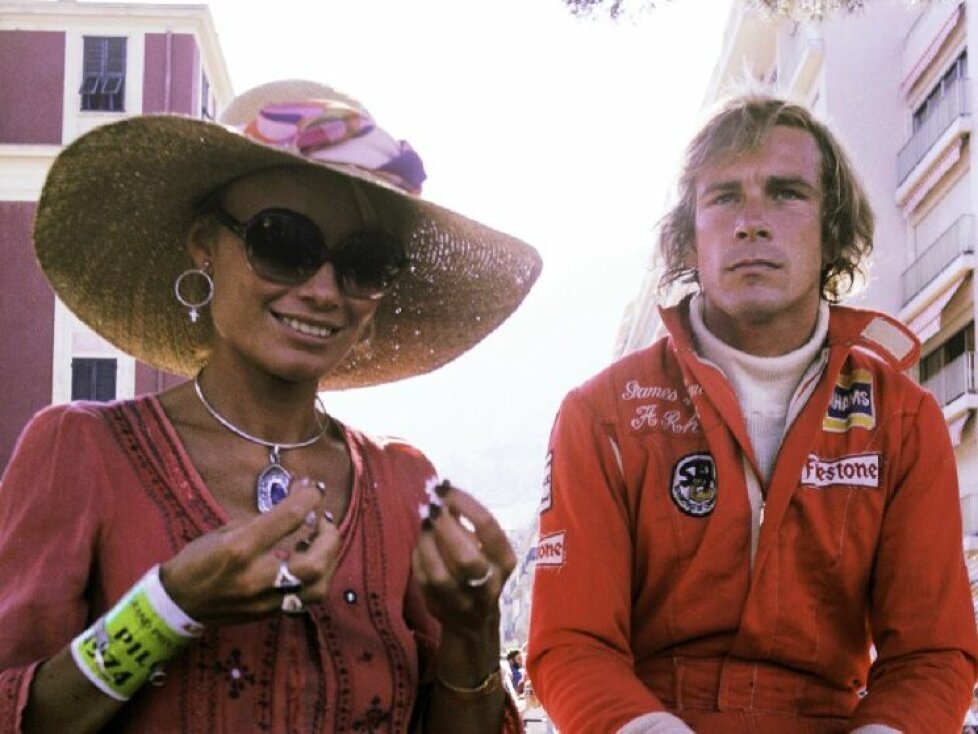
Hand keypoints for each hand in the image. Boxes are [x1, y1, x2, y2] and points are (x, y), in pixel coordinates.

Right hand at [159, 478, 339, 624]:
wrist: (177, 604)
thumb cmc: (198, 560)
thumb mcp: (226, 530)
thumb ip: (264, 519)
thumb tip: (297, 499)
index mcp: (242, 547)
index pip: (289, 518)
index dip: (309, 498)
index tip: (315, 489)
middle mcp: (258, 576)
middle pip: (315, 561)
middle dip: (329, 537)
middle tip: (324, 521)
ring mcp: (267, 599)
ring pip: (318, 585)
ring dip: (329, 560)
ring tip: (322, 543)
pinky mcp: (270, 613)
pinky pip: (307, 598)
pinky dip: (318, 577)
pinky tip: (313, 563)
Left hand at [411, 481, 515, 637]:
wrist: (475, 624)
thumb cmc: (481, 573)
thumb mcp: (485, 549)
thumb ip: (466, 522)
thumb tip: (443, 491)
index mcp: (504, 562)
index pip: (487, 527)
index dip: (463, 502)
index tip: (444, 490)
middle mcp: (488, 584)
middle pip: (466, 557)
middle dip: (445, 527)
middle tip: (432, 508)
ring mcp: (463, 601)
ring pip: (440, 574)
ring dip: (427, 543)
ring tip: (424, 525)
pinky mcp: (440, 608)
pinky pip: (424, 580)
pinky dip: (418, 557)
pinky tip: (420, 543)